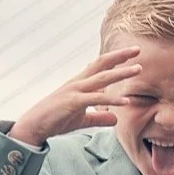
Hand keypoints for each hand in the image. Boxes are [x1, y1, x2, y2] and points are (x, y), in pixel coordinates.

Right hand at [10, 47, 143, 145]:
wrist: (35, 125)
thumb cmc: (56, 119)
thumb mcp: (82, 119)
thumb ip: (99, 117)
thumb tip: (115, 119)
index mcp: (80, 82)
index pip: (100, 65)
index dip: (115, 58)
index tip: (131, 53)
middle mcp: (79, 82)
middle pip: (102, 64)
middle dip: (120, 56)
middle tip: (138, 49)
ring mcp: (75, 91)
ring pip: (102, 79)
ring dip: (121, 73)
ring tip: (138, 69)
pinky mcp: (73, 103)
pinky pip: (96, 99)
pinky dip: (112, 99)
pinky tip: (126, 101)